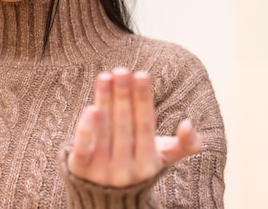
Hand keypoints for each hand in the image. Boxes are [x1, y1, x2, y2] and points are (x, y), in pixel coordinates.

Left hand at [68, 68, 201, 186]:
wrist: (104, 198)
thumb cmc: (136, 166)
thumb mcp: (163, 159)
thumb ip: (184, 145)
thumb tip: (188, 124)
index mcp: (148, 164)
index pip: (145, 125)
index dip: (143, 99)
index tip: (141, 74)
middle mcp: (126, 170)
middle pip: (124, 124)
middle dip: (123, 95)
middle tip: (122, 70)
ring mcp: (102, 171)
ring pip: (104, 130)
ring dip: (105, 100)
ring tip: (106, 76)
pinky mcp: (80, 170)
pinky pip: (83, 148)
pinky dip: (86, 129)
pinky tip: (91, 107)